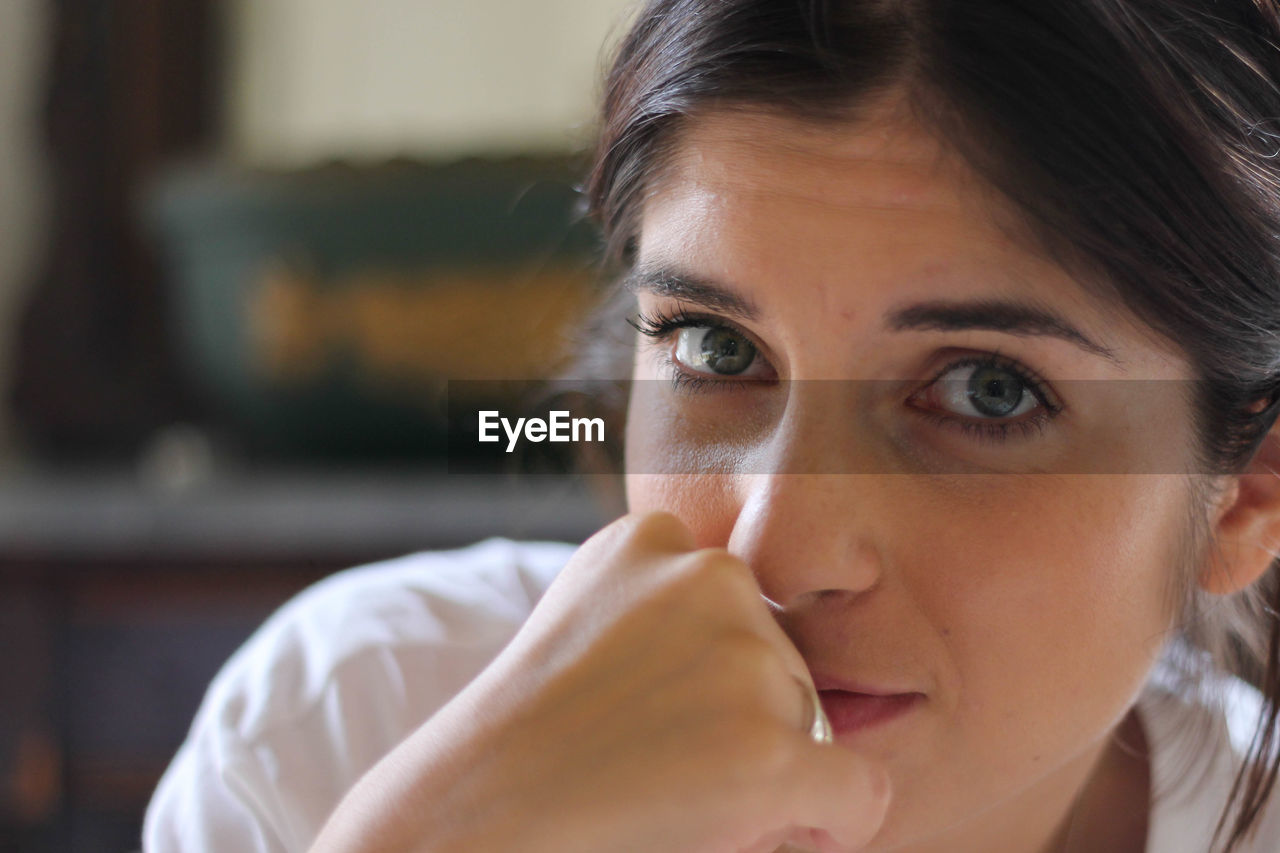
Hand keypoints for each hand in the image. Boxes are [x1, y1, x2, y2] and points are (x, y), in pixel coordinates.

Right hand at [309, 511, 889, 852]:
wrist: (471, 816)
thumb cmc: (519, 741)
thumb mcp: (584, 626)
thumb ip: (659, 610)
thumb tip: (761, 653)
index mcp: (650, 537)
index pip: (731, 607)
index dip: (706, 677)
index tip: (644, 712)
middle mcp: (708, 575)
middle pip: (778, 664)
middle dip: (743, 723)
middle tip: (654, 764)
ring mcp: (743, 660)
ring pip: (809, 726)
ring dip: (768, 769)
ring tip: (669, 792)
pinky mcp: (771, 751)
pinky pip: (856, 793)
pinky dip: (831, 826)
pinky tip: (774, 835)